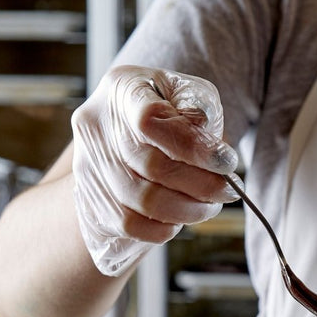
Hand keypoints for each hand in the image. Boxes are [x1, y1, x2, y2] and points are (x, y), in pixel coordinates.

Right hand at [70, 65, 239, 275]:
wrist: (122, 136)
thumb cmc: (164, 111)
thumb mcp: (185, 95)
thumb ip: (199, 110)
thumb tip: (212, 145)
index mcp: (122, 88)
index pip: (151, 120)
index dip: (194, 147)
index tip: (227, 162)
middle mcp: (96, 125)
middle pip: (152, 166)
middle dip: (202, 184)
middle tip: (228, 190)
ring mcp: (87, 164)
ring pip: (144, 201)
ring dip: (189, 210)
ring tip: (209, 205)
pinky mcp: (90, 199)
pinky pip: (130, 225)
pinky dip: (164, 228)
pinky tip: (180, 218)